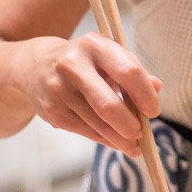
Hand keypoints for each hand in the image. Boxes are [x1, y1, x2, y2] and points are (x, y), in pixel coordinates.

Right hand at [17, 32, 161, 155]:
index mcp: (94, 45)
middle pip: (109, 106)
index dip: (145, 95)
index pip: (128, 72)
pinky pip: (86, 131)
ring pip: (98, 124)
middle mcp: (73, 66)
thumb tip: (157, 87)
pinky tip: (117, 142)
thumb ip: (133, 69)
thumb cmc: (84, 60)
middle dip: (131, 125)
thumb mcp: (107, 55)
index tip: (154, 110)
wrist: (34, 65)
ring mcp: (60, 91)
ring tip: (135, 146)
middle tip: (143, 134)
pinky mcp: (53, 112)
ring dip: (121, 139)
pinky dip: (105, 140)